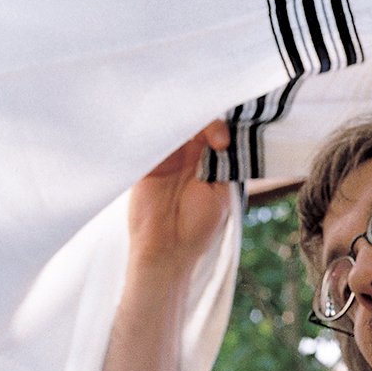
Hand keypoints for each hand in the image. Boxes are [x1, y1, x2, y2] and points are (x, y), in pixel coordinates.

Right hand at [125, 121, 236, 290]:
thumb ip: (223, 163)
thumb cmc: (197, 227)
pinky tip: (174, 138)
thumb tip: (225, 136)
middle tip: (217, 142)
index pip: (215, 129)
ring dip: (189, 125)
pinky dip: (162, 131)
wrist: (167, 249)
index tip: (225, 142)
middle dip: (208, 123)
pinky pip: (153, 137)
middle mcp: (187, 154)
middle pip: (197, 121)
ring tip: (199, 142)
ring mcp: (166, 156)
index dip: (221, 127)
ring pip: (176, 124)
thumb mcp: (221, 193)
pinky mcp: (146, 161)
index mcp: (208, 160)